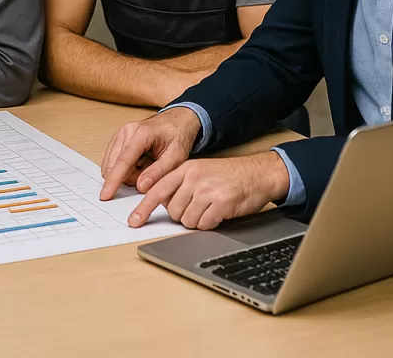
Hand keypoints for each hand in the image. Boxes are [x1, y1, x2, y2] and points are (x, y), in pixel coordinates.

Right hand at [99, 107, 201, 201]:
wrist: (177, 122)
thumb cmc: (178, 136)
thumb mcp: (176, 157)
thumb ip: (158, 172)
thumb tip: (140, 186)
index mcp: (141, 133)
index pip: (123, 160)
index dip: (114, 180)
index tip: (106, 195)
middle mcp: (126, 131)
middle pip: (115, 165)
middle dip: (129, 177)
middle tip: (150, 173)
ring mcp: (120, 134)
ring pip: (112, 165)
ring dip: (128, 173)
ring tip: (147, 165)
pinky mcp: (118, 140)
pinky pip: (113, 162)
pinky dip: (126, 169)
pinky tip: (140, 163)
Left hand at [125, 152, 289, 229]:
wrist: (258, 174)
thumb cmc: (229, 175)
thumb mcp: (200, 171)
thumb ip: (180, 184)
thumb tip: (163, 204)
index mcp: (185, 169)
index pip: (157, 190)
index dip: (143, 208)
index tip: (134, 221)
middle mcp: (194, 178)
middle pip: (173, 211)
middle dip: (184, 215)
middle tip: (199, 207)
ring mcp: (207, 190)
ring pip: (188, 220)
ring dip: (198, 220)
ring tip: (210, 208)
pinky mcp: (221, 203)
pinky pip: (205, 224)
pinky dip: (210, 224)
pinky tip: (219, 212)